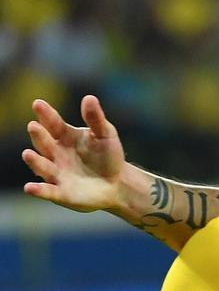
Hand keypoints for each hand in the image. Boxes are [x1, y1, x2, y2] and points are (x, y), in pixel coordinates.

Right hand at [22, 96, 126, 212]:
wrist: (117, 183)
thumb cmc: (108, 156)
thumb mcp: (105, 135)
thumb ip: (95, 118)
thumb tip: (89, 97)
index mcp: (65, 137)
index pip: (53, 123)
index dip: (46, 114)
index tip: (38, 103)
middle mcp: (55, 154)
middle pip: (45, 143)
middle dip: (39, 136)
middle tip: (34, 126)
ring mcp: (56, 173)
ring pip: (42, 166)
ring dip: (34, 161)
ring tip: (27, 154)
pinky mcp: (61, 193)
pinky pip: (47, 191)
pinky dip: (39, 190)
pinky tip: (30, 188)